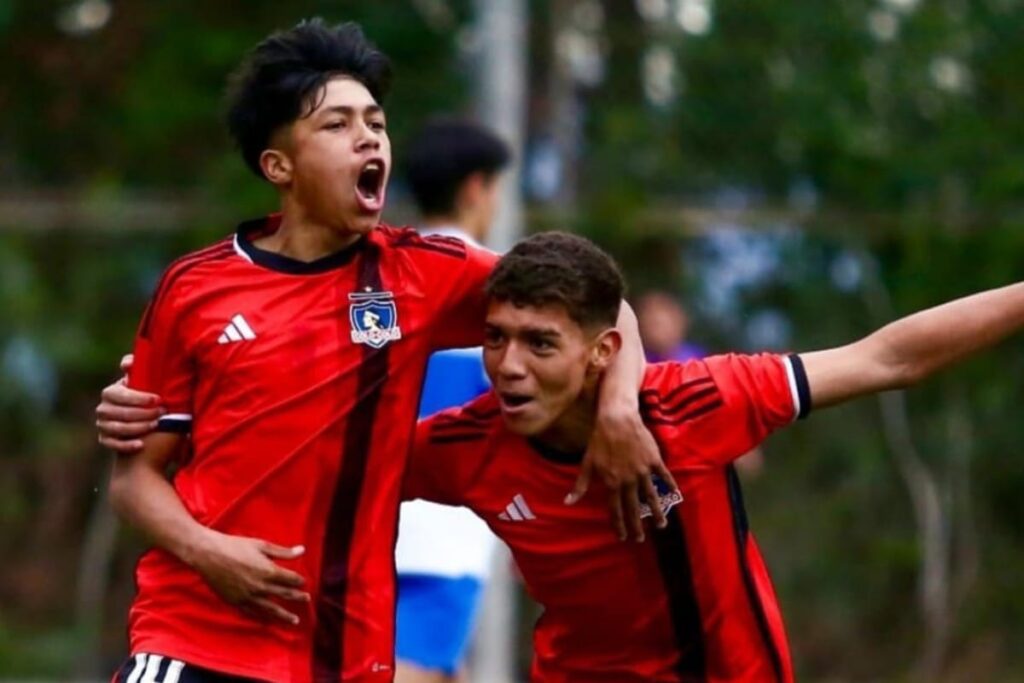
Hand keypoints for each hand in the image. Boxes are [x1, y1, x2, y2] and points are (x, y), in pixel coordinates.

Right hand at [95, 354, 161, 452]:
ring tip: (156, 424)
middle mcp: (103, 407)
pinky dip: (126, 445)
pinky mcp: (104, 439)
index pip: (119, 393)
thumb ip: (141, 371)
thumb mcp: (147, 385)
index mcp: (112, 392)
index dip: (138, 397)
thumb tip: (128, 363)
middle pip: (120, 411)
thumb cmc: (148, 401)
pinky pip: (112, 444)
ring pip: (117, 427)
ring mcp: (102, 424)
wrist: (145, 428)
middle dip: (143, 412)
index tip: (157, 399)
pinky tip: (141, 444)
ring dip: (138, 427)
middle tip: (162, 412)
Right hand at [187, 529, 309, 624]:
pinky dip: (263, 617)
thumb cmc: (236, 546)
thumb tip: (303, 550)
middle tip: (306, 600)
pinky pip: (253, 612)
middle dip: (297, 597)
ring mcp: (248, 596)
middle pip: (284, 594)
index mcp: (269, 571)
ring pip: (271, 609)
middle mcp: (261, 587)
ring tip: (294, 620)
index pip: (290, 579)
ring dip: (284, 615)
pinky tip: (268, 620)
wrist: (209, 554)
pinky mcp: (236, 602)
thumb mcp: (262, 546)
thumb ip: (284, 552)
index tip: (303, 582)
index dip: (299, 581)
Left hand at [567, 405, 677, 541]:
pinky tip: (674, 495)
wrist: (617, 419)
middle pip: (634, 507)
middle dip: (637, 525)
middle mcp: (628, 480)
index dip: (619, 524)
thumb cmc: (599, 440)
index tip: (623, 537)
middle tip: (640, 539)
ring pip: (651, 496)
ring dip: (656, 512)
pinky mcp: (653, 460)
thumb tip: (568, 502)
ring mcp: (642, 471)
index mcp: (612, 482)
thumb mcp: (587, 463)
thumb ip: (580, 485)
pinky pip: (663, 476)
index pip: (616, 509)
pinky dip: (669, 485)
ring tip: (662, 525)